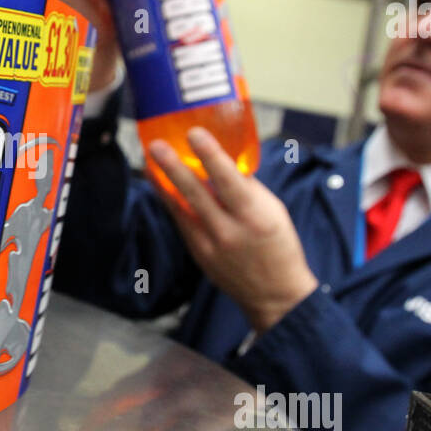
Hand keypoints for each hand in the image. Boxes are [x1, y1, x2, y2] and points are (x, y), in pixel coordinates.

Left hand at [150, 128, 317, 333]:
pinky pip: (180, 220)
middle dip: (173, 167)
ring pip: (180, 207)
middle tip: (156, 146)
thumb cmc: (279, 247)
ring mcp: (209, 244)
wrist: (274, 296)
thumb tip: (224, 161)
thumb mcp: (274, 212)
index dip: (210, 155)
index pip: (229, 180)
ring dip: (163, 181)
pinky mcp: (197, 253)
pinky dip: (169, 199)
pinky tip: (160, 183)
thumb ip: (248, 188)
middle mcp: (229, 230)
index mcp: (255, 216)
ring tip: (150, 159)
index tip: (195, 134)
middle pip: (195, 193)